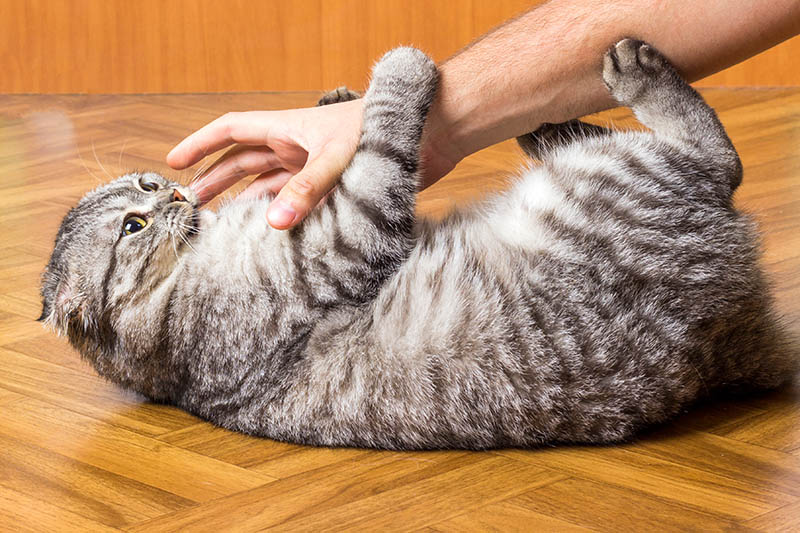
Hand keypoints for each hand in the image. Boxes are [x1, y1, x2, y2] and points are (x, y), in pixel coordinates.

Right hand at [167, 99, 363, 228]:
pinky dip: (278, 213)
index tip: (173, 163)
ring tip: (218, 222)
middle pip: (242, 162)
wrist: (427, 135)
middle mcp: (294, 147)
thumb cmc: (381, 132)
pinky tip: (264, 231)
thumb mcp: (337, 158)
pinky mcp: (330, 187)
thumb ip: (308, 190)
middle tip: (189, 204)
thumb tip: (273, 223)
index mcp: (287, 128)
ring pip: (265, 184)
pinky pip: (294, 201)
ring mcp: (310, 167)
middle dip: (214, 179)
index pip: (231, 131)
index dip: (200, 144)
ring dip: (243, 200)